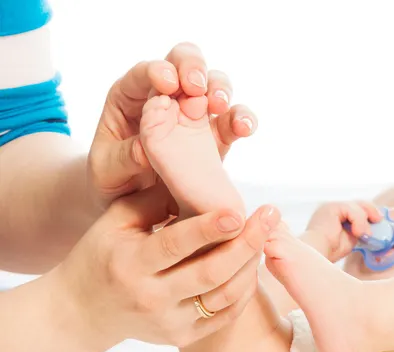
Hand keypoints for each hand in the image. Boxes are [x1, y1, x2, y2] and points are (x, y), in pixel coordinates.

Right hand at [53, 184, 279, 348]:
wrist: (83, 311)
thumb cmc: (102, 254)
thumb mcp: (115, 221)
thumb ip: (154, 200)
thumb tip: (198, 180)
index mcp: (131, 264)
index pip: (175, 245)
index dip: (209, 229)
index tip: (238, 211)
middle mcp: (151, 298)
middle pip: (211, 273)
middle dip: (247, 242)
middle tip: (272, 214)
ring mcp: (169, 323)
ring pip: (225, 295)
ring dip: (252, 264)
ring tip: (266, 235)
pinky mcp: (183, 338)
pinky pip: (225, 315)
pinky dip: (245, 289)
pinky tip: (253, 263)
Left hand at [88, 42, 256, 208]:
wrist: (132, 204)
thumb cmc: (113, 179)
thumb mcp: (106, 171)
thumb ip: (123, 158)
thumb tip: (145, 149)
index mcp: (130, 96)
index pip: (145, 72)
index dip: (159, 71)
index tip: (169, 85)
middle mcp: (164, 98)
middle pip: (183, 63)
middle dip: (193, 67)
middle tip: (197, 86)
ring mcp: (192, 114)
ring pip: (213, 84)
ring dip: (220, 89)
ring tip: (220, 106)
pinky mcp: (214, 136)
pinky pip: (232, 121)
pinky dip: (241, 119)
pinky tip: (244, 128)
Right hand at [302, 201, 381, 261]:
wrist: (317, 254)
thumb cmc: (330, 250)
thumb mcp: (351, 238)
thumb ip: (360, 229)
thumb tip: (374, 227)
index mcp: (334, 215)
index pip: (356, 208)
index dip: (369, 213)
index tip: (379, 221)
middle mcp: (331, 208)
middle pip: (358, 203)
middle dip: (371, 211)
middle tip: (379, 221)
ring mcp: (330, 206)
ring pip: (357, 206)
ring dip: (365, 220)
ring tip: (365, 235)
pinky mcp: (331, 207)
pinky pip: (351, 209)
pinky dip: (359, 221)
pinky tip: (358, 233)